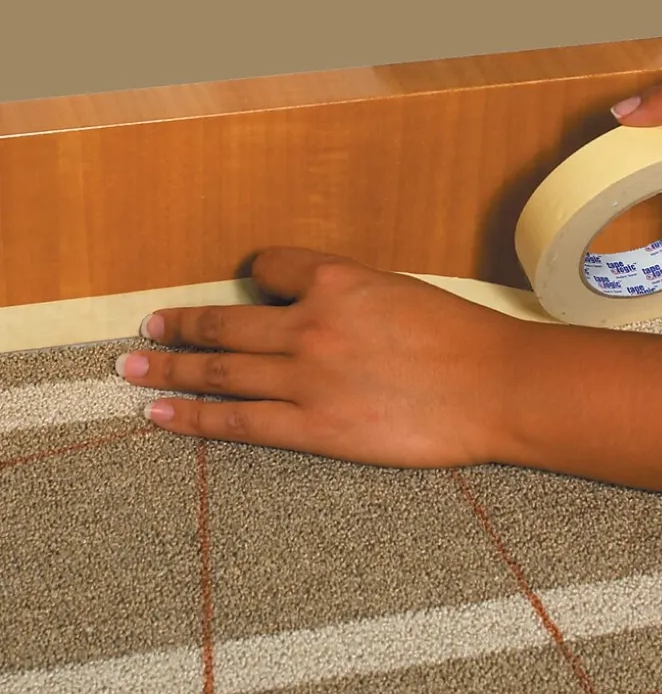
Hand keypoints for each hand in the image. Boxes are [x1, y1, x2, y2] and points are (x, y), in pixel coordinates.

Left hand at [116, 247, 529, 466]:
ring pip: (221, 371)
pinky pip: (239, 422)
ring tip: (132, 366)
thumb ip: (355, 299)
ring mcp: (308, 376)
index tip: (243, 288)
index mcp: (339, 280)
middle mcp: (312, 322)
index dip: (253, 276)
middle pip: (227, 324)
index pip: (271, 267)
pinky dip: (194, 418)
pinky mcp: (315, 426)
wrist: (497, 386)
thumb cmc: (465, 338)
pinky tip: (161, 413)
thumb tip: (322, 308)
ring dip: (170, 366)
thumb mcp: (404, 294)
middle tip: (150, 327)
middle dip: (182, 325)